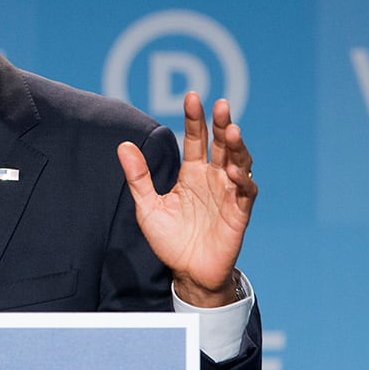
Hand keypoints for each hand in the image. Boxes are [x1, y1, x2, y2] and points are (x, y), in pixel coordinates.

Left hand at [117, 92, 256, 307]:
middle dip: (222, 124)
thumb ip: (138, 177)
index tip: (192, 96)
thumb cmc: (169, 239)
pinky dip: (242, 180)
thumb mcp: (148, 206)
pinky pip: (245, 192)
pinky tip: (233, 171)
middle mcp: (212, 178)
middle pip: (221, 144)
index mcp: (191, 172)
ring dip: (237, 147)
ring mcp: (228, 193)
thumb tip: (123, 145)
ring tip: (232, 130)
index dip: (195, 118)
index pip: (195, 138)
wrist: (187, 273)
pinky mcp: (239, 213)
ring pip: (239, 162)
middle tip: (221, 105)